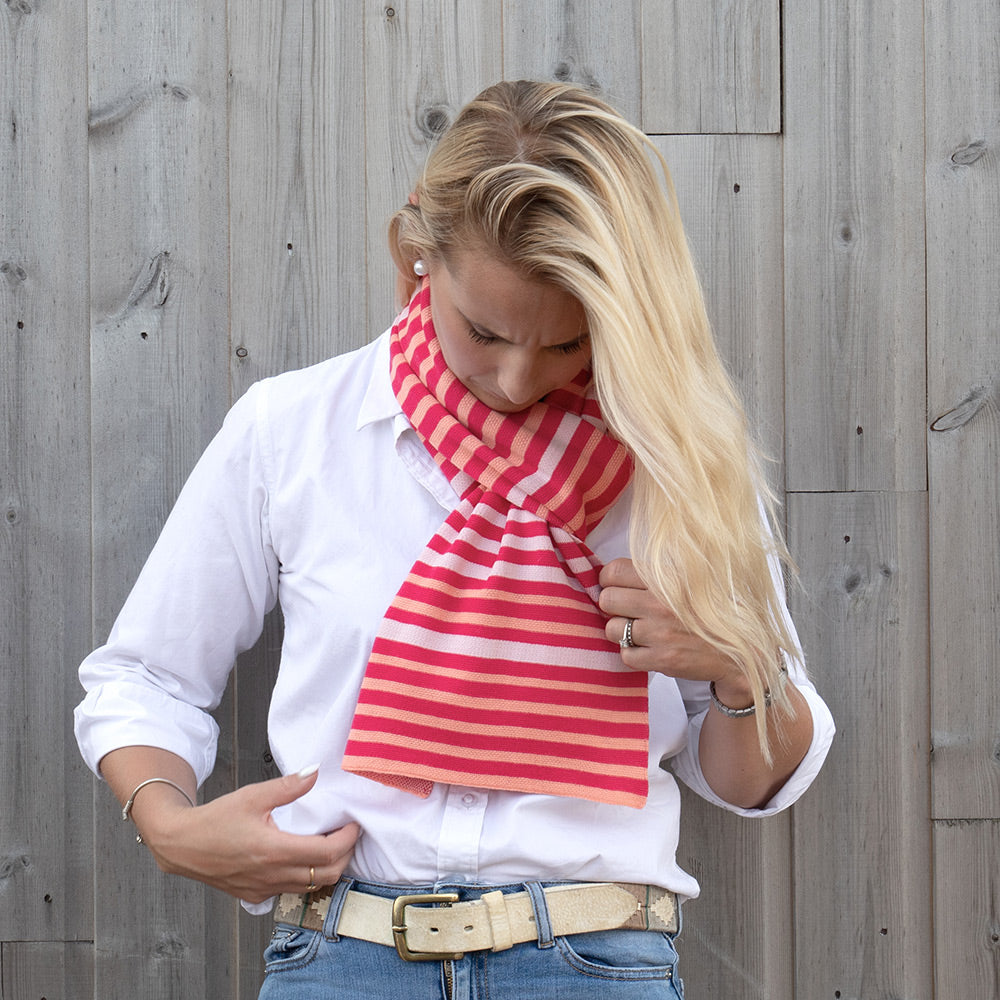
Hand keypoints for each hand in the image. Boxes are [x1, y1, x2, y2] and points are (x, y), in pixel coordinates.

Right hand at [136, 768, 359, 903]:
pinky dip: (307, 877)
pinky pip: (292, 891)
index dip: (347, 839)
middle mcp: (272, 876)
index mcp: (274, 851)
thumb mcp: (252, 796)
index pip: (327, 854)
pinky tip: (304, 857)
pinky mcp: (255, 896)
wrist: (180, 845)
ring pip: (311, 887)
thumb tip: (315, 771)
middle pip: (327, 876)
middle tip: (348, 834)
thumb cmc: (215, 819)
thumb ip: (288, 786)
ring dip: (328, 868)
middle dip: (345, 856)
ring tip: (330, 843)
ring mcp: (264, 890)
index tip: (353, 824)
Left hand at [598, 558, 749, 698]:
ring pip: (612, 629)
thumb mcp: (692, 580)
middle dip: (613, 606)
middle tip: (627, 611)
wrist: (742, 651)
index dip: (610, 580)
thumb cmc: (713, 613)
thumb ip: (656, 574)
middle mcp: (661, 604)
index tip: (617, 587)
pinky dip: (634, 654)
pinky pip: (625, 655)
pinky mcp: (662, 659)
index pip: (614, 570)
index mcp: (667, 579)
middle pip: (607, 599)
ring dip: (622, 632)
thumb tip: (613, 572)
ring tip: (640, 631)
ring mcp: (660, 633)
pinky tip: (649, 648)